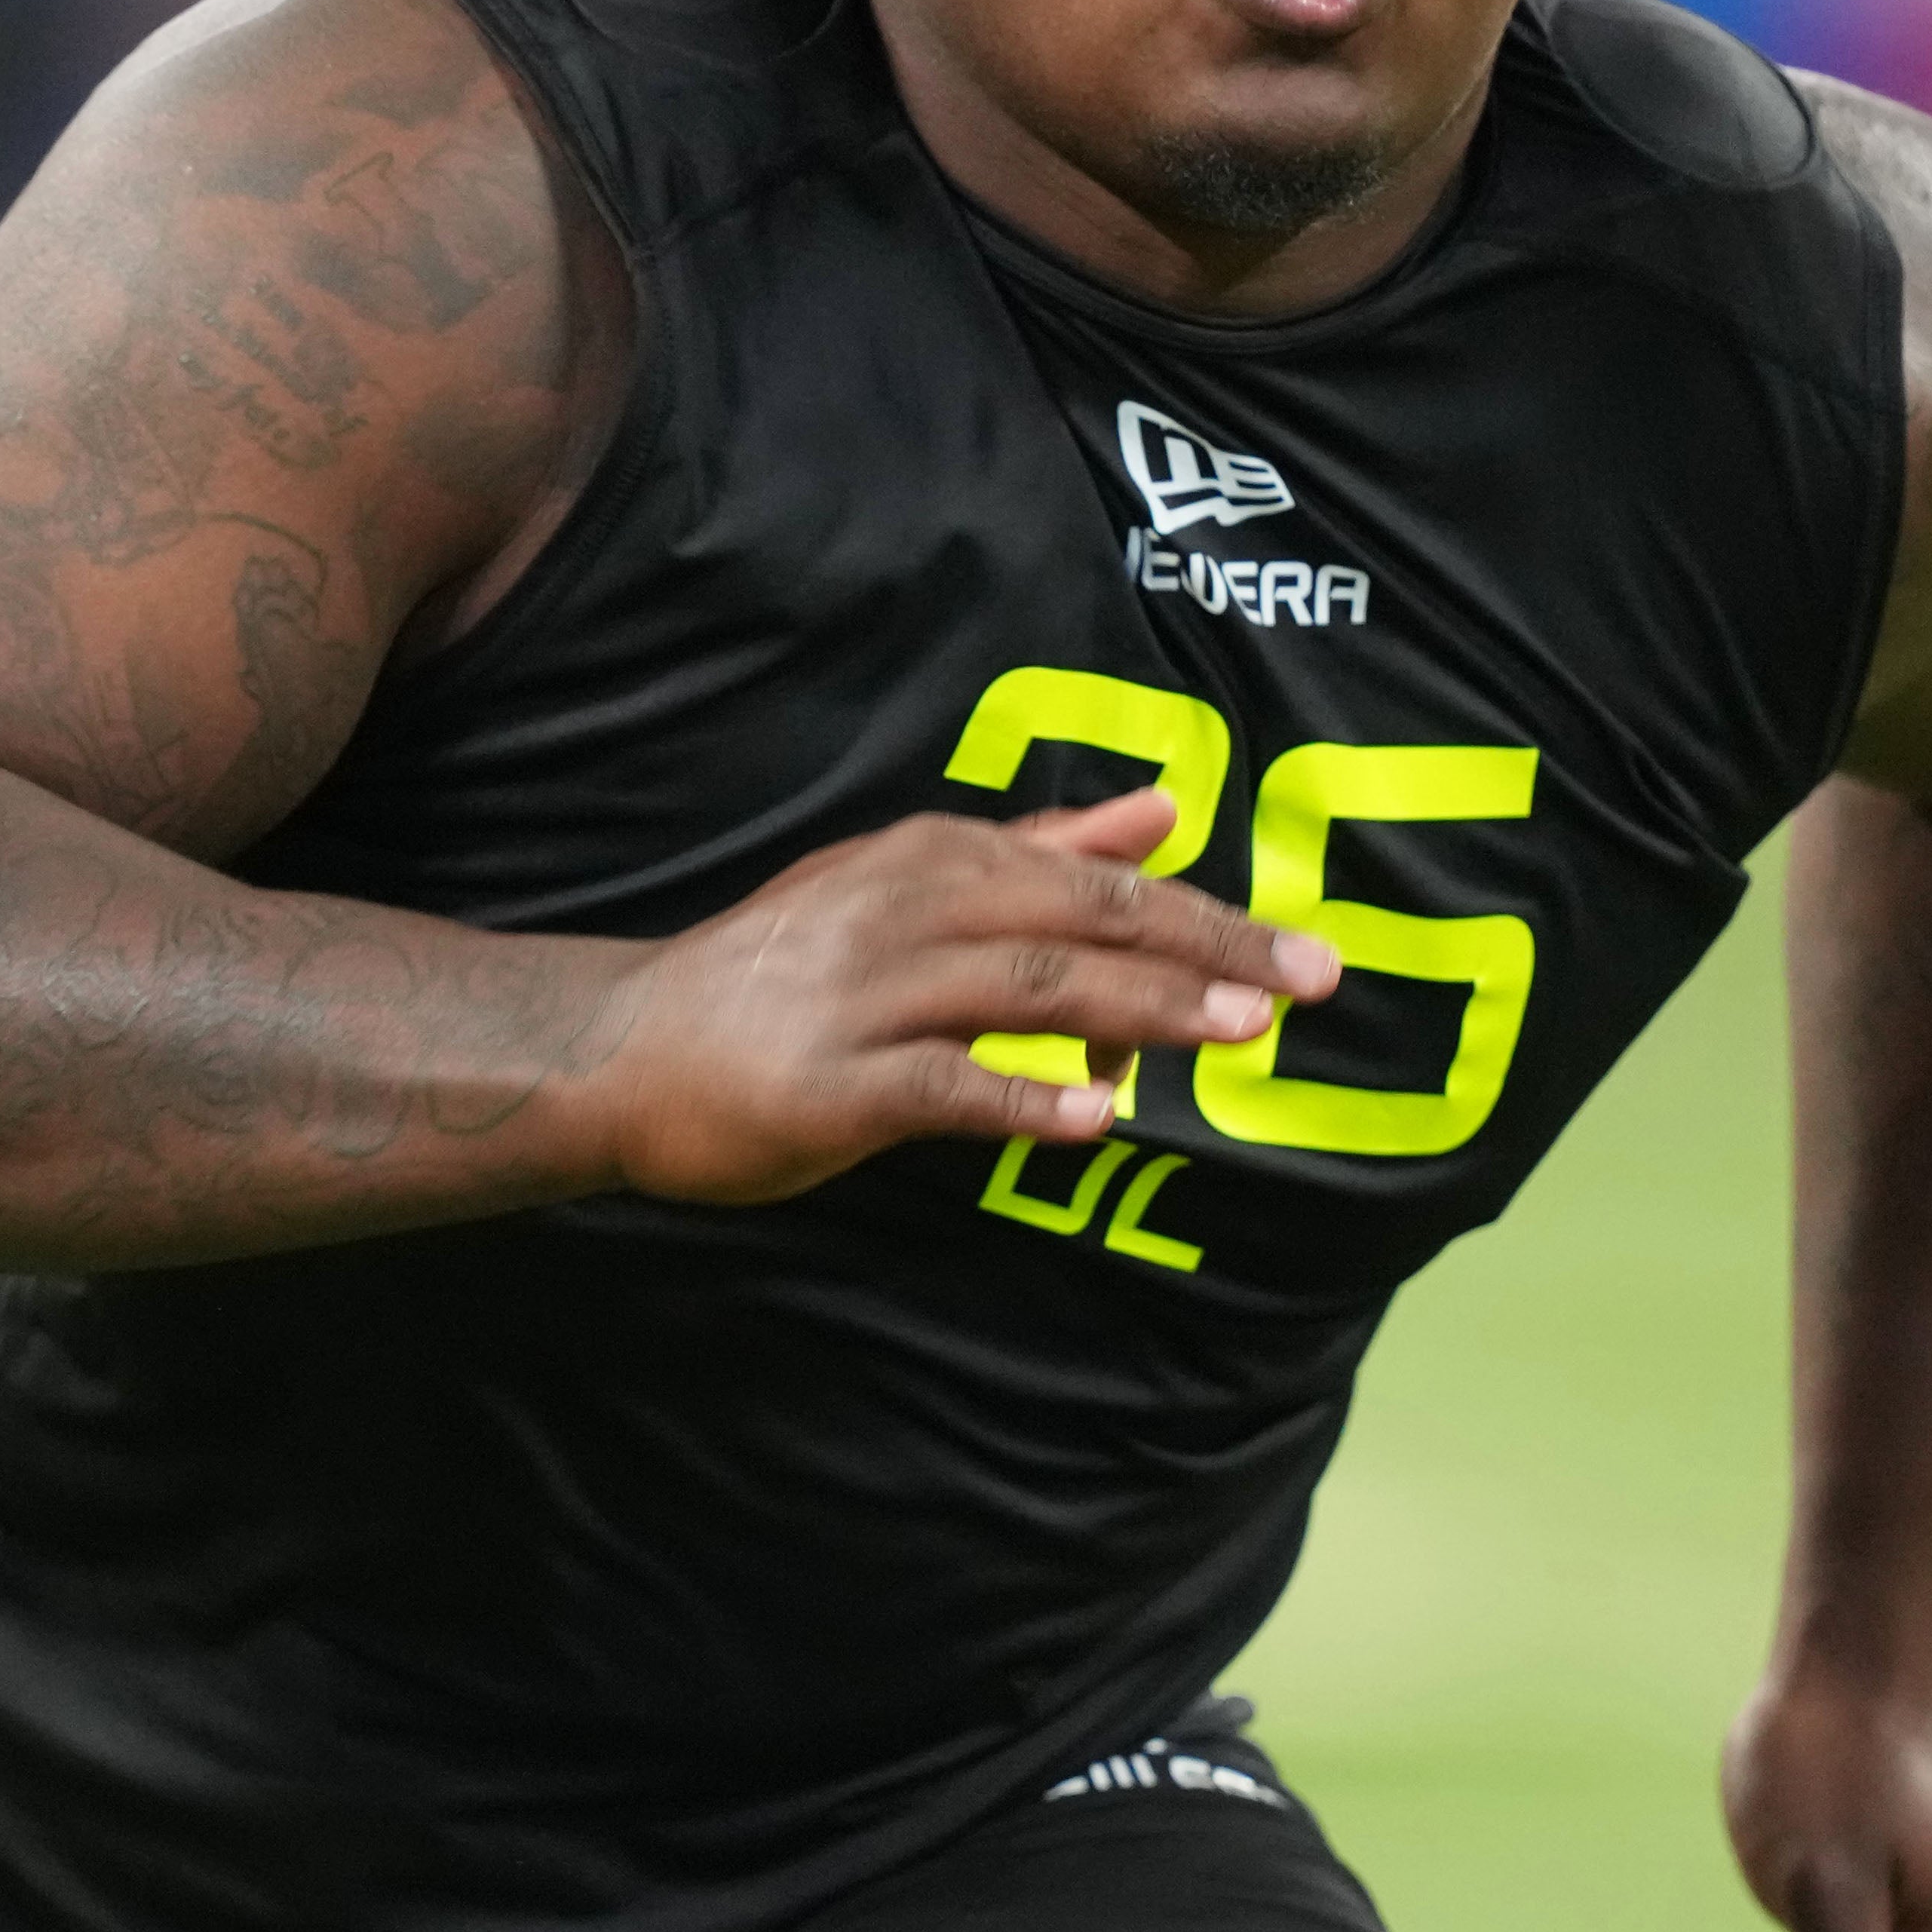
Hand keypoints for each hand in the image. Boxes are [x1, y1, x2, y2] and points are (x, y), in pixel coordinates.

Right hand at [588, 789, 1338, 1207]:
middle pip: (1084, 925)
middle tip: (1307, 983)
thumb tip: (1164, 813)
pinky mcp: (831, 1083)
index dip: (1203, 917)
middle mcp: (910, 910)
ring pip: (1031, 992)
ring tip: (1236, 1032)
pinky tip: (1093, 1118)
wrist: (624, 1044)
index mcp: (939, 859)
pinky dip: (1022, 1098)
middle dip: (1204, 952)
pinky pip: (942, 1085)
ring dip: (1143, 1011)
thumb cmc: (784, 968)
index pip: (1098, 883)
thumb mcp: (909, 883)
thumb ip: (1044, 851)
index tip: (1300, 950)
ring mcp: (868, 995)